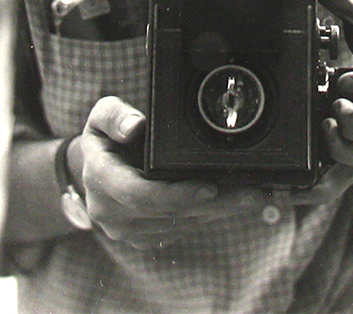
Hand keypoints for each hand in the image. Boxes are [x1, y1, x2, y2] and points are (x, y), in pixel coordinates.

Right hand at [74, 96, 266, 248]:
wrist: (99, 169)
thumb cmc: (106, 138)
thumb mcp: (102, 116)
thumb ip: (115, 115)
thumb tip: (134, 126)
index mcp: (100, 180)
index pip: (139, 194)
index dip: (176, 194)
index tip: (209, 188)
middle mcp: (111, 212)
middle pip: (170, 214)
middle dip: (214, 205)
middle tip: (251, 193)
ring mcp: (128, 230)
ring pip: (182, 224)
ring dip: (219, 212)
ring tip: (253, 196)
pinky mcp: (146, 237)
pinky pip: (183, 229)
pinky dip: (210, 216)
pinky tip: (235, 203)